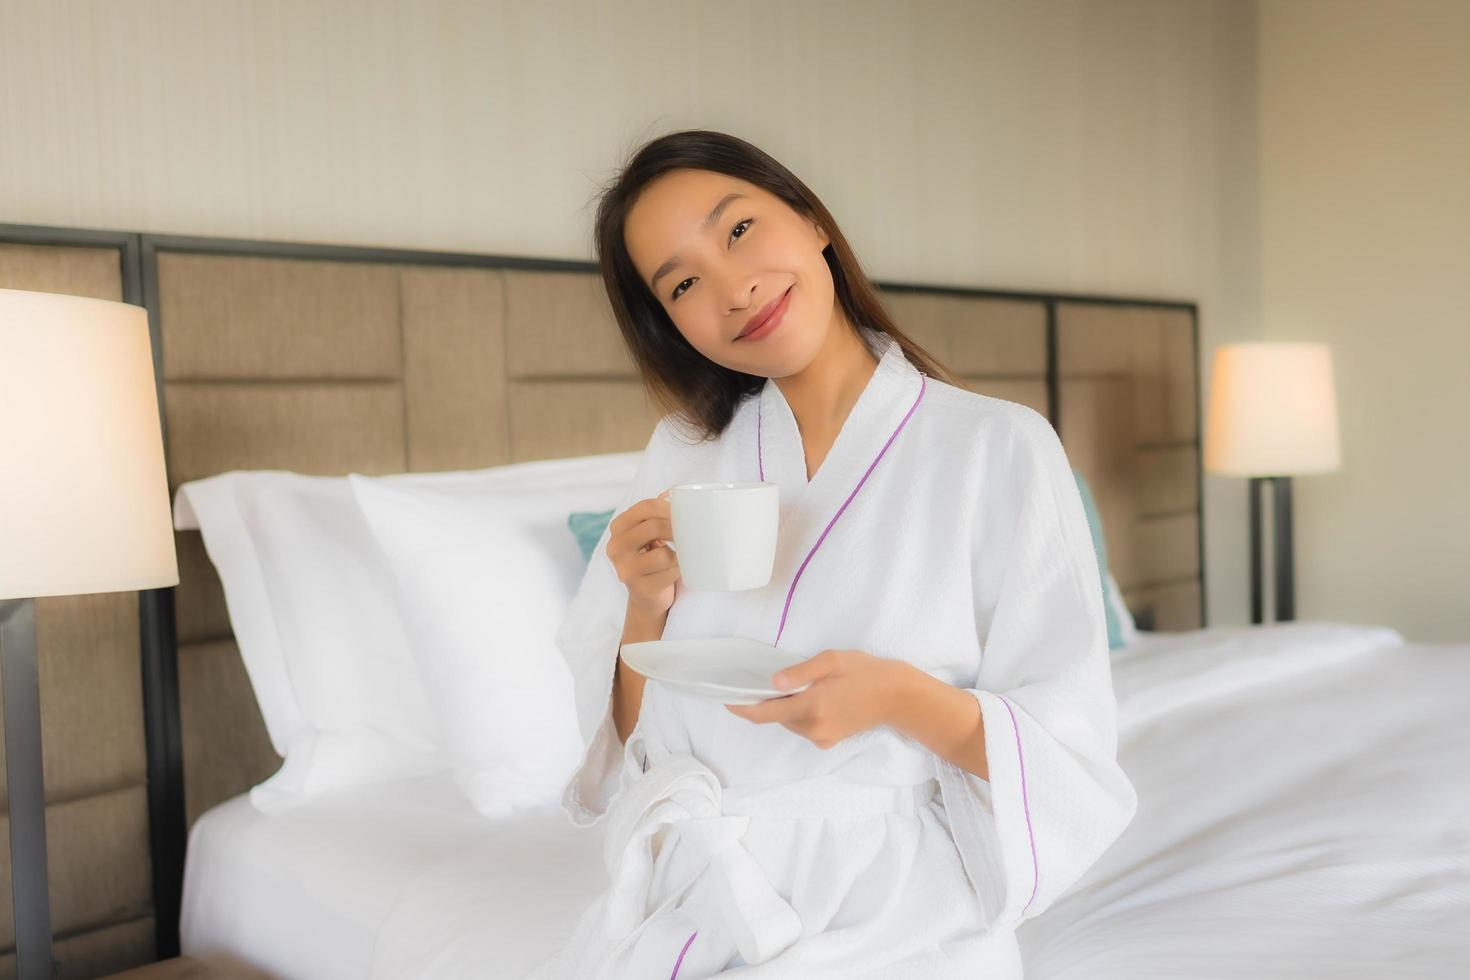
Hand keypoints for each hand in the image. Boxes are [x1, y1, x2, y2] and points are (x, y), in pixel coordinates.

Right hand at [607, 487, 680, 616]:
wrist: (647, 598)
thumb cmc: (652, 559)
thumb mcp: (650, 533)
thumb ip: (658, 512)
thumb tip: (675, 490)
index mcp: (618, 528)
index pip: (645, 507)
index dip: (669, 507)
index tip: (686, 511)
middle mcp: (615, 547)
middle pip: (654, 527)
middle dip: (678, 528)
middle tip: (691, 532)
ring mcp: (625, 569)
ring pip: (663, 554)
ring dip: (680, 554)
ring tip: (682, 555)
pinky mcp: (639, 588)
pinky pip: (669, 573)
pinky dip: (680, 570)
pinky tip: (680, 570)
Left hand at [724, 649, 904, 749]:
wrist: (898, 697)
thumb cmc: (866, 672)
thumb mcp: (832, 661)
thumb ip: (801, 672)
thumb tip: (773, 681)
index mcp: (811, 706)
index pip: (765, 713)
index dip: (743, 708)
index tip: (727, 699)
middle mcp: (813, 728)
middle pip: (777, 716)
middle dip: (769, 701)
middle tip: (776, 679)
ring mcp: (822, 737)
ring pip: (790, 721)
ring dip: (787, 706)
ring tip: (804, 685)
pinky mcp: (829, 740)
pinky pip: (804, 726)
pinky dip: (801, 712)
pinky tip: (816, 697)